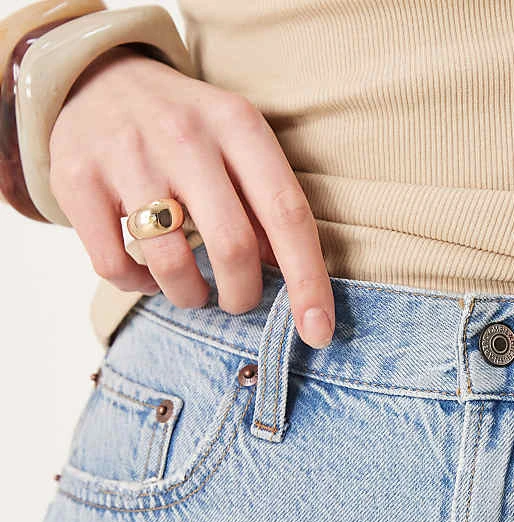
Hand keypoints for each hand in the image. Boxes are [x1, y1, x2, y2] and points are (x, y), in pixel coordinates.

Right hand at [48, 45, 334, 347]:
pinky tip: (148, 274)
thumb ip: (266, 205)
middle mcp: (184, 134)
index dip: (308, 282)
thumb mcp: (236, 145)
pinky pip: (115, 265)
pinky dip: (139, 286)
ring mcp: (127, 155)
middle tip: (236, 300)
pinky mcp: (77, 179)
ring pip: (172, 265)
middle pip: (233, 248)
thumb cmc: (187, 131)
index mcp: (237, 124)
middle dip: (242, 295)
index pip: (288, 214)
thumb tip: (294, 280)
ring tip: (192, 291)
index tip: (318, 333)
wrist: (96, 78)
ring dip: (190, 297)